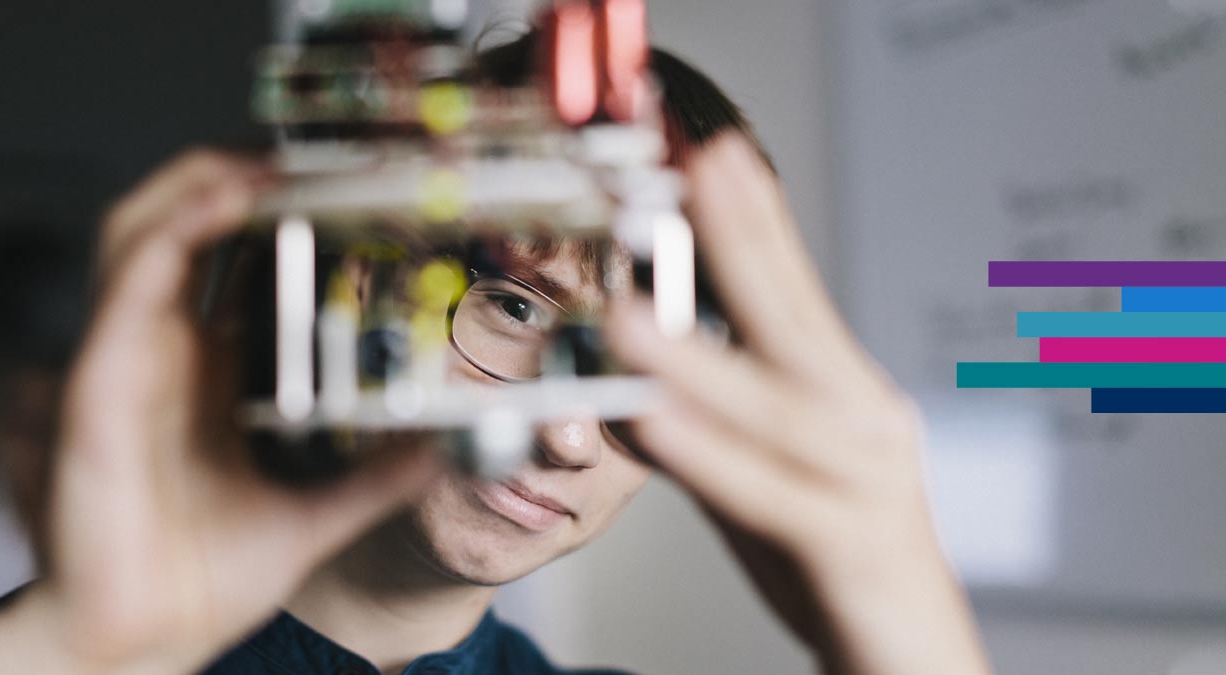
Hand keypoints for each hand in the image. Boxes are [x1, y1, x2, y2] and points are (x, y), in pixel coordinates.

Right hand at [0, 149, 439, 674]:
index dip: (273, 213)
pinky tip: (224, 203)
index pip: (231, 263)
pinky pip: (130, 280)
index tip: (336, 186)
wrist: (143, 642)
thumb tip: (440, 450)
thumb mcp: (314, 513)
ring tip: (264, 160)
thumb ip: (376, 480)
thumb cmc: (199, 580)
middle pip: (180, 225)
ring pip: (142, 229)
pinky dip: (174, 228)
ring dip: (200, 182)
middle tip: (299, 155)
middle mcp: (164, 354)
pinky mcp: (100, 382)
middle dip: (230, 175)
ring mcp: (127, 361)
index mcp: (206, 374)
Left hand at [606, 134, 990, 674]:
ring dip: (699, 356)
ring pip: (776, 408)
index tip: (711, 151)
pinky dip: (710, 456)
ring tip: (632, 313)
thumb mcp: (764, 476)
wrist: (912, 659)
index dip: (752, 218)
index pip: (792, 290)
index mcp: (843, 394)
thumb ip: (709, 427)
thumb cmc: (835, 559)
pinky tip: (656, 422)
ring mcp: (864, 483)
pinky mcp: (848, 549)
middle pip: (796, 318)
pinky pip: (769, 498)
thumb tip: (636, 380)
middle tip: (698, 163)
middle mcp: (863, 422)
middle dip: (745, 237)